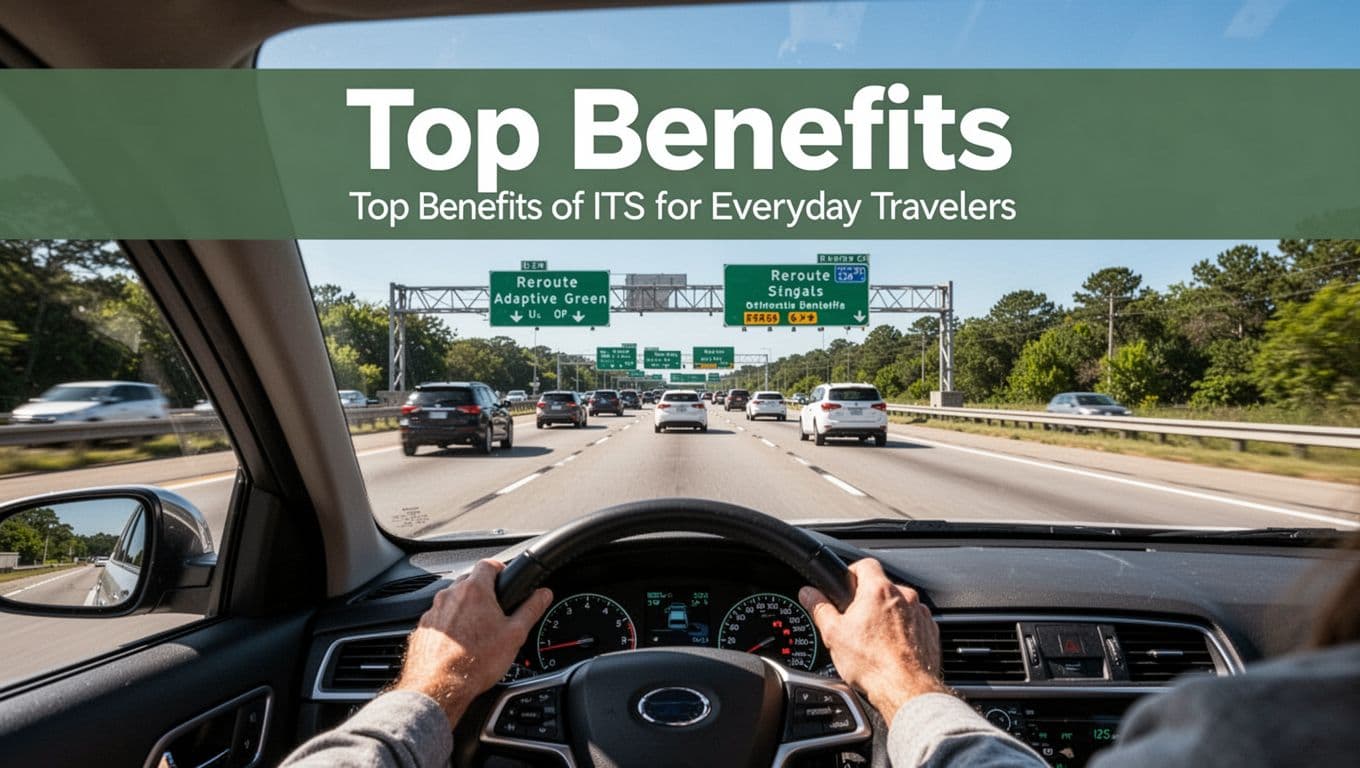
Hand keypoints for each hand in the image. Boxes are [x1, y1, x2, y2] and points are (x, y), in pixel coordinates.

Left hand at [393, 559, 551, 724]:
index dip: (499, 568)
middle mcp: (450, 595)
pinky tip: (459, 644)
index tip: (505, 578)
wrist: (440, 687)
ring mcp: (433, 612)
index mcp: (474, 590)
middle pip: (469, 581)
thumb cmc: (476, 662)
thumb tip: (543, 594)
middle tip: (495, 611)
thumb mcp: (515, 634)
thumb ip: (531, 609)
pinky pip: (439, 619)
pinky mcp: (422, 629)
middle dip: (482, 591)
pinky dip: (449, 626)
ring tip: (477, 631)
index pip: (488, 564)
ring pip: (452, 601)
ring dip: (464, 609)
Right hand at [800, 558, 947, 721]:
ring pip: (899, 607)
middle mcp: (905, 597)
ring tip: (874, 642)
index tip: (845, 587)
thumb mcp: (834, 635)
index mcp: (879, 590)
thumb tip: (808, 594)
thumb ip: (820, 608)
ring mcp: (921, 614)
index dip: (852, 573)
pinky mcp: (931, 632)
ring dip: (887, 617)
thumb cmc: (873, 664)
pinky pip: (913, 624)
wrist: (907, 691)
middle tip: (855, 622)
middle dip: (868, 601)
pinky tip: (891, 651)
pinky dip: (903, 632)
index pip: (865, 564)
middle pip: (882, 587)